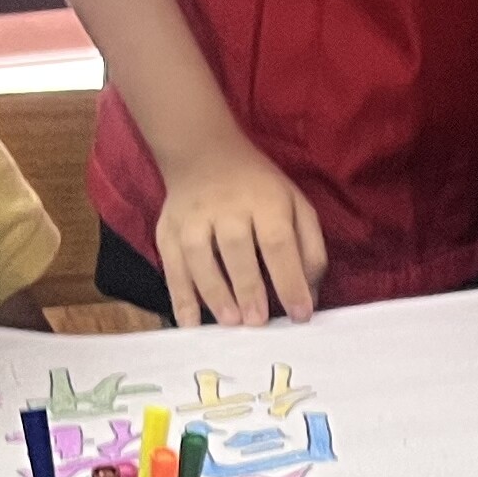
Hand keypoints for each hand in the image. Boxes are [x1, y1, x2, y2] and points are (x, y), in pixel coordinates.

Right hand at [148, 140, 328, 327]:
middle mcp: (226, 206)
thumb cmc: (259, 190)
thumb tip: (309, 296)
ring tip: (230, 322)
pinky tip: (190, 323)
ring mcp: (192, 218)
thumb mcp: (296, 206)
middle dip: (247, 288)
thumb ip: (309, 249)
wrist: (203, 153)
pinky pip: (172, 266)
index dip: (289, 280)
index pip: (278, 242)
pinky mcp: (168, 230)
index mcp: (264, 200)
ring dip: (214, 292)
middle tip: (257, 321)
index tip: (300, 315)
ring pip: (199, 256)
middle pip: (236, 248)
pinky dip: (180, 297)